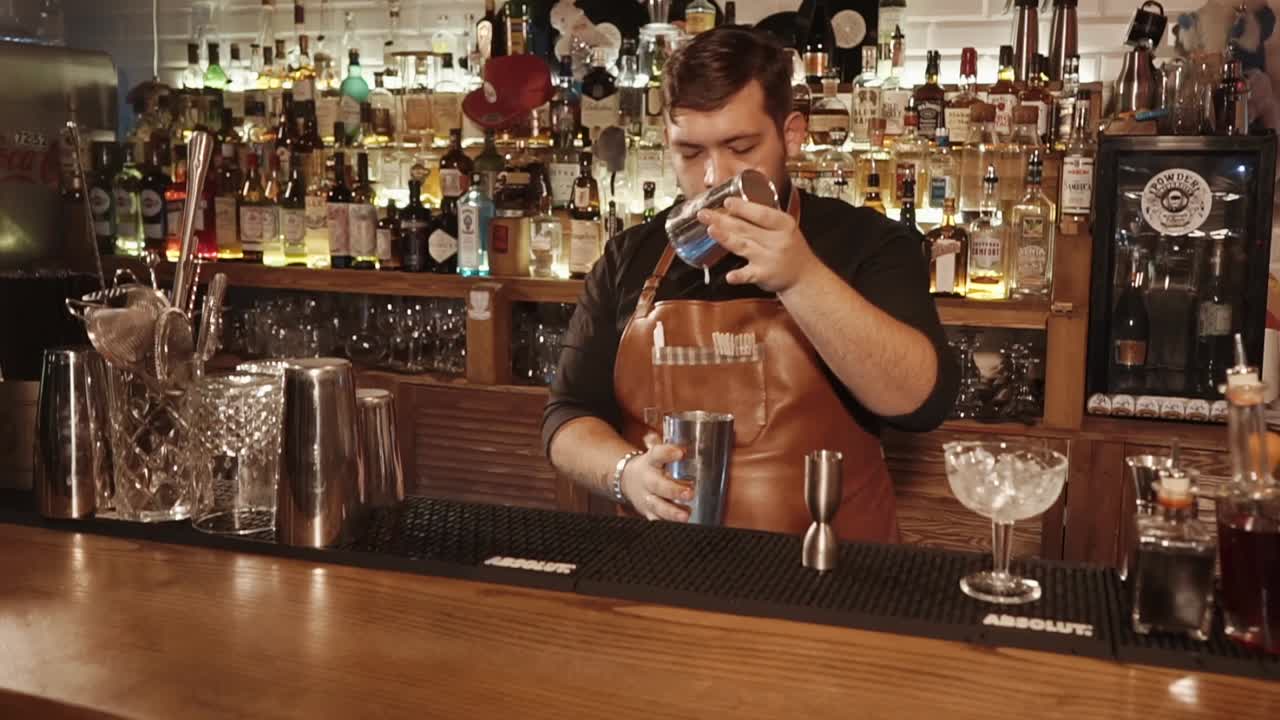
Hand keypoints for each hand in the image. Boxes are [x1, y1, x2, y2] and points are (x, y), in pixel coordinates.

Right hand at [620, 436, 693, 521]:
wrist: (626, 479)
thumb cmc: (650, 465)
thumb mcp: (656, 452)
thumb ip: (671, 447)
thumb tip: (688, 443)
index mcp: (650, 461)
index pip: (657, 454)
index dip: (668, 453)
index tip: (681, 452)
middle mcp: (647, 479)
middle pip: (658, 485)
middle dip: (673, 490)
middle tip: (690, 493)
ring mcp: (647, 497)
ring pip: (657, 506)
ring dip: (672, 512)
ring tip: (686, 514)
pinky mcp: (648, 511)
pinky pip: (657, 519)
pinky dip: (668, 523)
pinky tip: (682, 524)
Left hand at [698, 196, 820, 293]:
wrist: (803, 277)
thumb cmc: (790, 248)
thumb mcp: (785, 228)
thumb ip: (764, 218)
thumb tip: (735, 205)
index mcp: (783, 224)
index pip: (762, 214)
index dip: (744, 208)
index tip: (727, 202)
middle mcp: (777, 240)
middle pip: (746, 228)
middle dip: (722, 220)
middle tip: (703, 214)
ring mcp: (770, 259)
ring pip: (743, 246)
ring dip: (725, 238)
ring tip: (711, 230)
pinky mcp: (764, 276)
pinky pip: (749, 275)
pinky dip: (739, 276)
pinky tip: (729, 276)